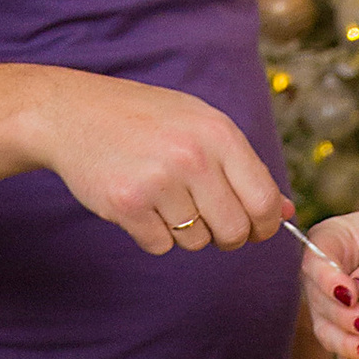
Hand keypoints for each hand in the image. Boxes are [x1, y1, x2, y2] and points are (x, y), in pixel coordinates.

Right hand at [27, 74, 292, 256]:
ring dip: (184, 231)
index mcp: (219, 134)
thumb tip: (286, 213)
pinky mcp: (127, 205)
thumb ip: (245, 168)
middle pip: (234, 231)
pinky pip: (161, 245)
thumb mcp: (201, 125)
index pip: (264, 201)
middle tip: (207, 219)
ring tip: (163, 196)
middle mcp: (193, 157)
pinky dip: (152, 233)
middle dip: (226, 236)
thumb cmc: (144, 119)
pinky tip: (139, 201)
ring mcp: (158, 182)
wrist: (72, 113)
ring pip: (196, 242)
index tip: (254, 228)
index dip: (264, 225)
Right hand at [303, 208, 358, 358]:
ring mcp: (341, 310)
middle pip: (320, 304)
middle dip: (343, 319)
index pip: (316, 263)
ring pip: (328, 335)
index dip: (327, 282)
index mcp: (334, 241)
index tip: (351, 296)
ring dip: (349, 347)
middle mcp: (329, 278)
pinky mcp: (357, 337)